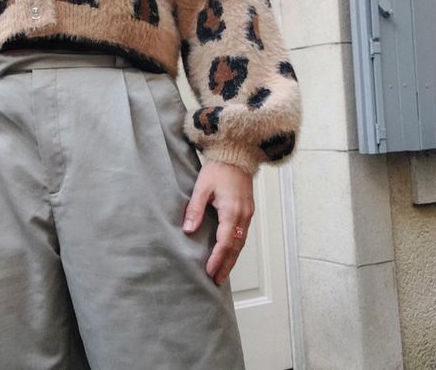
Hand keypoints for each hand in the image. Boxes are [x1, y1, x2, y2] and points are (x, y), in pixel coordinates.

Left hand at [182, 160, 253, 285]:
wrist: (236, 154)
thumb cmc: (218, 168)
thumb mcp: (202, 187)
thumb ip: (195, 209)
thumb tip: (188, 230)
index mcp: (232, 211)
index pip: (225, 243)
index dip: (217, 259)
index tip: (209, 272)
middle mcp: (243, 215)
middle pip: (235, 248)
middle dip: (226, 265)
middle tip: (216, 281)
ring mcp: (248, 214)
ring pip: (241, 243)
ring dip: (232, 258)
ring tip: (222, 272)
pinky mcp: (248, 211)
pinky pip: (243, 235)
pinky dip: (236, 247)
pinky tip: (229, 253)